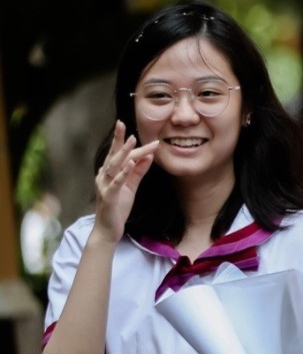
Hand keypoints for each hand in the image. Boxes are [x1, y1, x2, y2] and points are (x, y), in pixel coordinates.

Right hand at [93, 121, 157, 241]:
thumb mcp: (131, 186)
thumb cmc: (118, 206)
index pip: (118, 154)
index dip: (125, 142)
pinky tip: (130, 164)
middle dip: (119, 140)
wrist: (109, 229)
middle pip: (113, 156)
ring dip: (123, 153)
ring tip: (132, 140)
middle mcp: (103, 177)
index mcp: (109, 173)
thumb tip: (148, 156)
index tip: (135, 130)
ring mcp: (104, 187)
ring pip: (113, 166)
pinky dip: (123, 173)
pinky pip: (115, 183)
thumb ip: (138, 172)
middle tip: (122, 124)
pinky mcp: (108, 198)